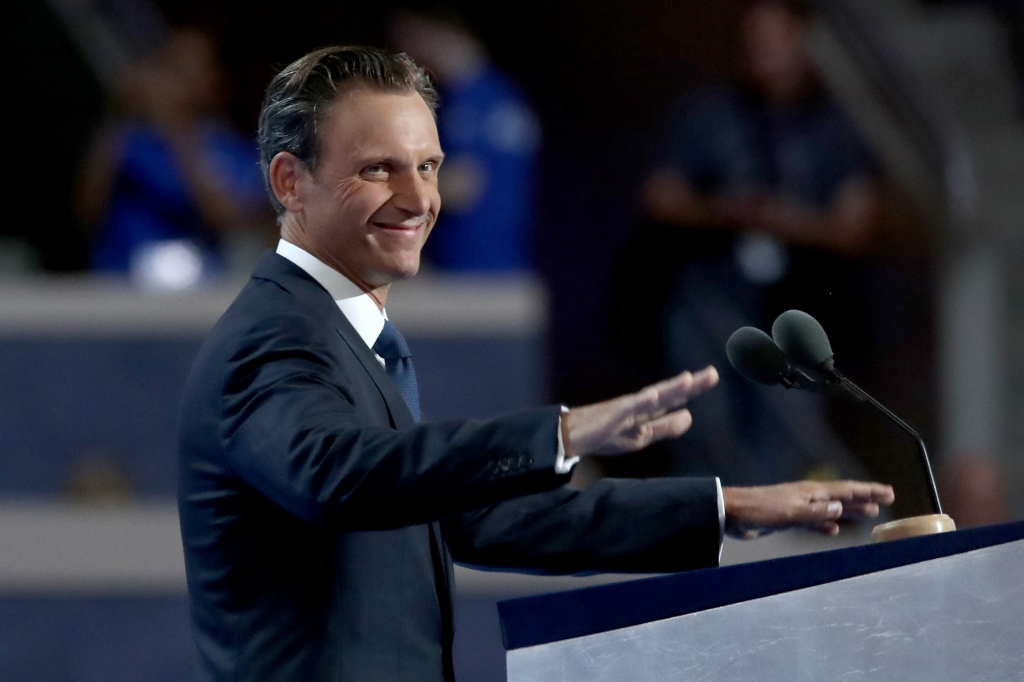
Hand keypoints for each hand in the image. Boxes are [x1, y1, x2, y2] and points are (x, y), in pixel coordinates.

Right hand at [563, 366, 718, 456]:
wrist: (570, 435)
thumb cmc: (604, 433)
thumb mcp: (641, 435)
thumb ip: (665, 426)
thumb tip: (690, 416)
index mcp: (647, 410)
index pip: (674, 397)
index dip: (694, 387)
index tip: (713, 375)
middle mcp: (638, 405)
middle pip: (667, 393)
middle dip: (689, 385)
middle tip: (712, 373)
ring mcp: (624, 409)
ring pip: (651, 397)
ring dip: (668, 389)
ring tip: (688, 380)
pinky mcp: (610, 416)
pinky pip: (627, 408)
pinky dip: (641, 401)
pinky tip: (654, 394)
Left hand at [723, 480, 894, 538]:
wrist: (732, 512)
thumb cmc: (758, 509)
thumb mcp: (789, 513)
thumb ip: (814, 513)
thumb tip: (839, 509)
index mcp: (810, 492)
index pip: (845, 490)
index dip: (867, 492)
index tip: (888, 492)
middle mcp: (807, 497)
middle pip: (842, 497)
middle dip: (864, 499)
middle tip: (886, 500)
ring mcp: (798, 507)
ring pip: (831, 509)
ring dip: (850, 512)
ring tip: (869, 514)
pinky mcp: (788, 518)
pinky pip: (815, 521)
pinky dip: (827, 525)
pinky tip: (834, 531)